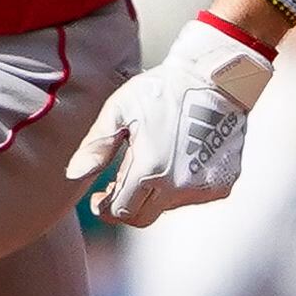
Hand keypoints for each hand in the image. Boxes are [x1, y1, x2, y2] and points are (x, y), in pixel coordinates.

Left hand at [69, 15, 275, 226]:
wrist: (215, 77)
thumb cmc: (162, 89)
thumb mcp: (120, 111)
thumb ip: (96, 146)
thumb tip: (73, 175)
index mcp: (150, 170)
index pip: (120, 211)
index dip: (105, 208)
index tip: (99, 197)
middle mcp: (179, 186)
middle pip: (143, 217)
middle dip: (126, 206)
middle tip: (117, 185)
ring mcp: (204, 187)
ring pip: (167, 207)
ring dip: (153, 193)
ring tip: (150, 162)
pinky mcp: (222, 183)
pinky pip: (191, 197)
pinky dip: (179, 187)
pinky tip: (176, 161)